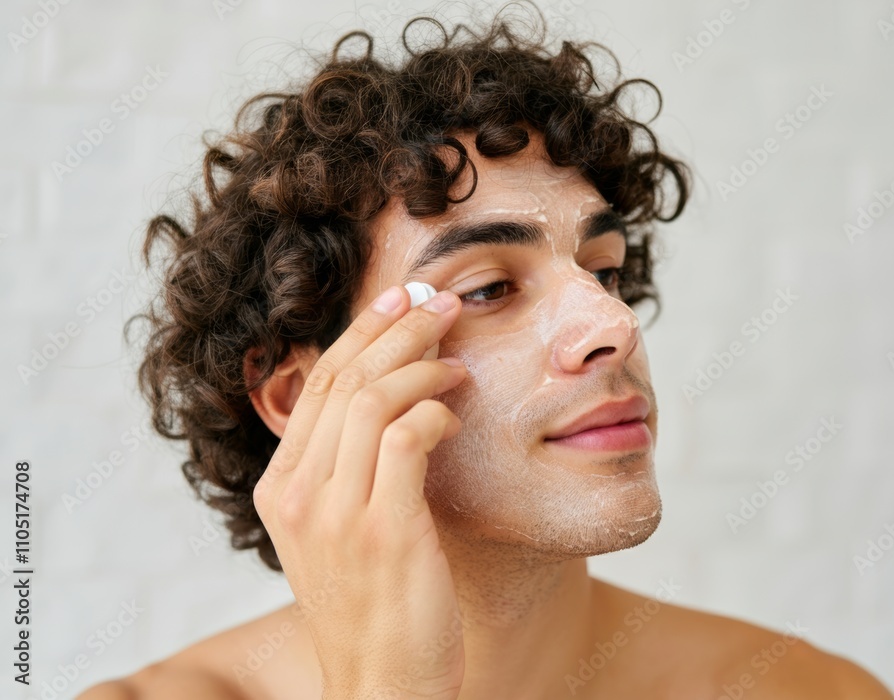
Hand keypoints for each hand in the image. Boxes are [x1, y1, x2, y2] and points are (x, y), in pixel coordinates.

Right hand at [252, 285, 466, 699]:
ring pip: (371, 397)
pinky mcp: (383, 532)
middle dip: (396, 328)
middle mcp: (297, 495)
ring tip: (459, 360)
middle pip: (341, 378)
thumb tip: (388, 397)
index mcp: (281, 489)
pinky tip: (456, 413)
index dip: (360, 333)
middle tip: (442, 304)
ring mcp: (335, 514)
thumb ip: (346, 469)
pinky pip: (405, 437)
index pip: (315, 385)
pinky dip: (434, 411)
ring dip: (422, 364)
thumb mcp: (337, 531)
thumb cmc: (374, 605)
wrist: (384, 686)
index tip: (399, 300)